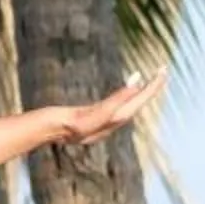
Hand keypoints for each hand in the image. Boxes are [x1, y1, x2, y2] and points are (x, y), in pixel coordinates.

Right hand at [49, 69, 164, 146]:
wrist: (41, 133)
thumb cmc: (65, 124)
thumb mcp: (94, 112)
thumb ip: (117, 99)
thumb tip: (138, 82)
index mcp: (114, 120)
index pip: (140, 100)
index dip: (153, 86)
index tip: (163, 70)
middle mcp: (110, 123)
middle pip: (137, 103)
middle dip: (151, 88)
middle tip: (163, 71)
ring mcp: (101, 123)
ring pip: (128, 106)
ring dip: (140, 93)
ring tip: (149, 82)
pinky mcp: (91, 120)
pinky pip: (116, 107)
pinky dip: (125, 97)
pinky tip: (122, 96)